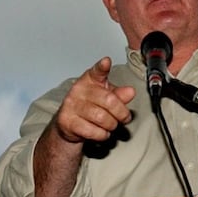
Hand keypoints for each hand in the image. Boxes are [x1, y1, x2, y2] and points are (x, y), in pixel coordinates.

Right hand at [33, 57, 136, 196]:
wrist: (68, 125)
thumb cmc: (90, 107)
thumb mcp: (106, 98)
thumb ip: (119, 95)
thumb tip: (130, 91)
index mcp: (89, 80)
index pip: (96, 71)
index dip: (102, 67)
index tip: (106, 62)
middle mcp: (79, 90)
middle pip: (109, 101)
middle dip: (122, 113)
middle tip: (124, 118)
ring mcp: (71, 105)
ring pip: (102, 118)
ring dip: (112, 125)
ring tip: (111, 126)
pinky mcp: (67, 121)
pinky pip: (93, 131)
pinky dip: (102, 135)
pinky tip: (101, 132)